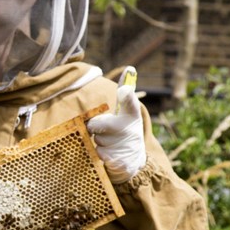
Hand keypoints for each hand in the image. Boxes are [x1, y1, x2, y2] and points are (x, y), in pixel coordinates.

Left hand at [87, 67, 146, 183]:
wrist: (134, 160)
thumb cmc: (125, 131)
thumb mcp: (128, 112)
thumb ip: (125, 94)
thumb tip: (130, 68)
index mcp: (132, 114)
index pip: (130, 101)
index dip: (126, 95)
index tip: (123, 90)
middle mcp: (129, 128)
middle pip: (96, 124)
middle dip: (96, 128)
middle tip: (106, 131)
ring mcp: (124, 145)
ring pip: (96, 139)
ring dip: (99, 142)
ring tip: (111, 143)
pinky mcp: (118, 160)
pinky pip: (98, 152)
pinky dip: (100, 154)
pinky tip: (110, 154)